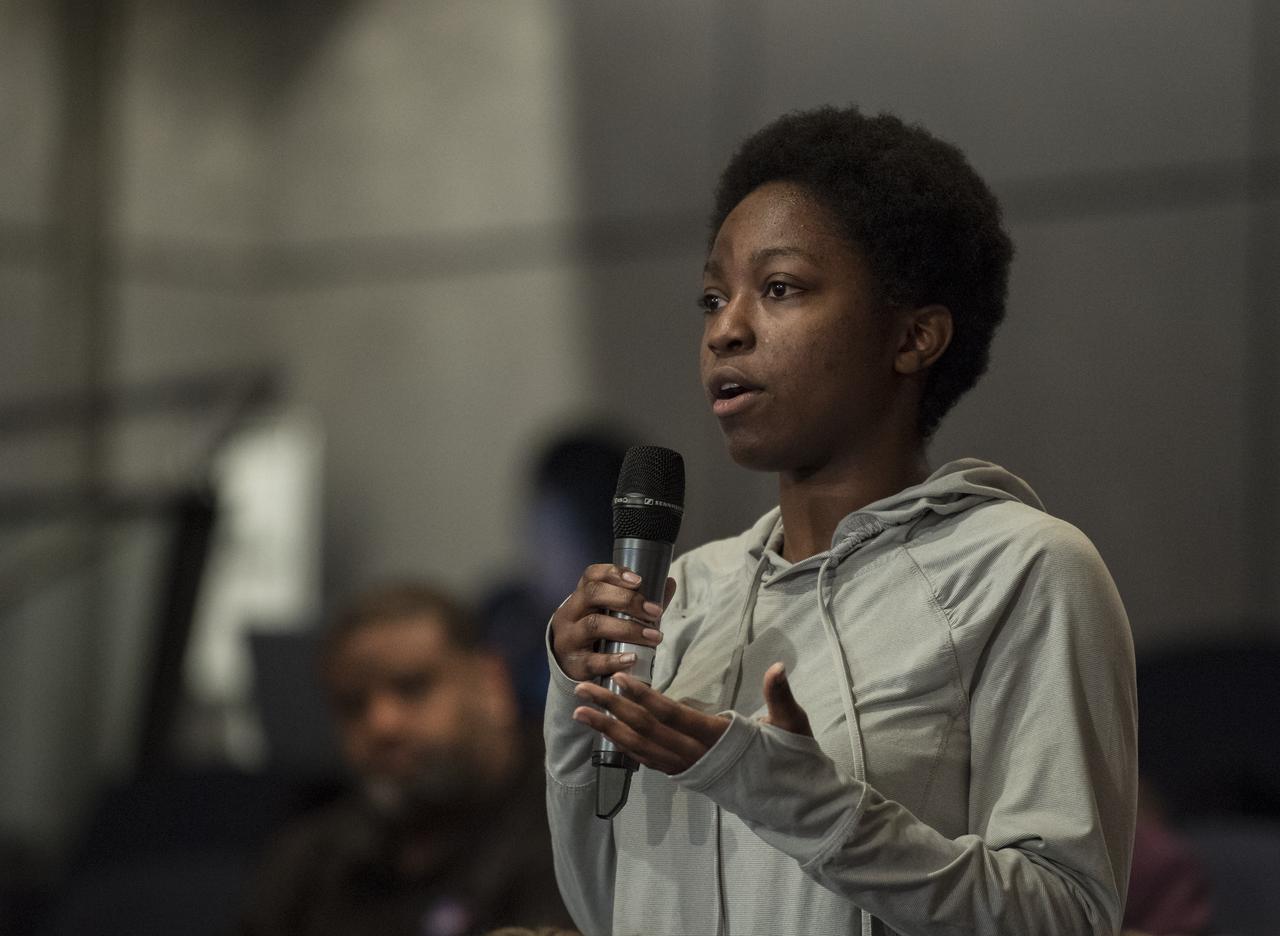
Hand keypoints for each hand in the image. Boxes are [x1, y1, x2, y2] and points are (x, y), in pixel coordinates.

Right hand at [550, 564, 676, 681]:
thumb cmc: (597, 635)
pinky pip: (593, 660)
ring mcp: (569, 638)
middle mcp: (570, 613)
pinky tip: (632, 658)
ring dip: (628, 629)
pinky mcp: (574, 664)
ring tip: (654, 636)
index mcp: (580, 597)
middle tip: (654, 611)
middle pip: (593, 594)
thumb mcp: (611, 615)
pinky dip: (614, 659)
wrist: (570, 666)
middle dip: (627, 600)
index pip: (592, 575)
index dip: (614, 573)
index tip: (639, 580)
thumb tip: (670, 583)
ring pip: (594, 625)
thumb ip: (640, 601)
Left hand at [571, 662, 814, 773]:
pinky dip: (621, 744)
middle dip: (612, 708)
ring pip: (639, 747)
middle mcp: (696, 756)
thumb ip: (780, 695)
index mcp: (718, 738)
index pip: (673, 716)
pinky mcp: (683, 774)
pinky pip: (645, 759)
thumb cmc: (790, 757)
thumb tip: (779, 667)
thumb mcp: (792, 723)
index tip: (622, 678)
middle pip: (645, 730)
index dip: (645, 697)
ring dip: (607, 728)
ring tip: (580, 711)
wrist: (788, 800)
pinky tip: (603, 730)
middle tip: (582, 688)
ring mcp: (686, 768)